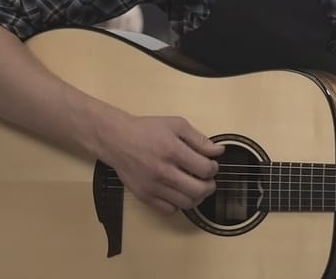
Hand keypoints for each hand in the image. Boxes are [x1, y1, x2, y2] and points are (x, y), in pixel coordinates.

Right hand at [99, 114, 222, 213]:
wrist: (117, 140)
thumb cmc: (147, 130)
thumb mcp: (176, 125)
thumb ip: (199, 139)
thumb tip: (218, 151)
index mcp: (173, 151)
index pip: (205, 169)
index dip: (214, 169)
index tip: (211, 166)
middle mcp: (163, 171)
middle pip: (198, 190)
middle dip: (210, 186)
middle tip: (208, 181)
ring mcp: (153, 187)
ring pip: (186, 203)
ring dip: (197, 197)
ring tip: (196, 187)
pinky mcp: (144, 196)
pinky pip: (169, 210)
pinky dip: (179, 205)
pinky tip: (179, 193)